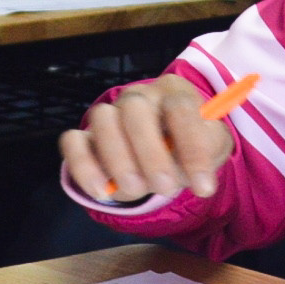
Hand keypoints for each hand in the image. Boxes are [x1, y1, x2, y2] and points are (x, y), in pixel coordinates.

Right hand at [60, 74, 232, 204]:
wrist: (165, 148)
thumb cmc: (190, 144)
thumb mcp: (212, 146)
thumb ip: (207, 152)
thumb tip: (197, 172)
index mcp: (173, 92)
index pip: (180, 108)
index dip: (192, 149)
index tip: (203, 188)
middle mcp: (139, 96)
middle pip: (136, 109)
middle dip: (151, 154)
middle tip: (165, 189)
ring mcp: (109, 113)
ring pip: (102, 119)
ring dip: (118, 158)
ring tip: (135, 192)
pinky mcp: (86, 136)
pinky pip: (72, 141)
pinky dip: (83, 166)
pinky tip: (101, 191)